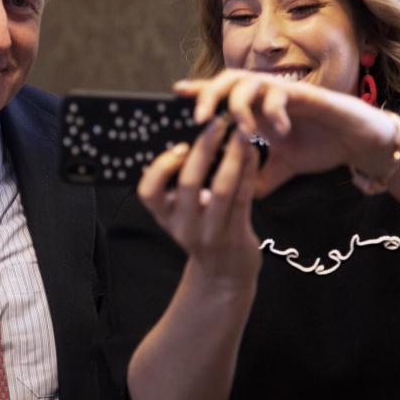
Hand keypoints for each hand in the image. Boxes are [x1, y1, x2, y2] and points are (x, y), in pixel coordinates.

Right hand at [137, 114, 261, 283]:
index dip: (161, 167)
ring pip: (221, 188)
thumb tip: (195, 140)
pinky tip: (252, 152)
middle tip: (216, 124)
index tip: (179, 148)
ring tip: (240, 133)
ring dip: (232, 156)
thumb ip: (182, 186)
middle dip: (203, 149)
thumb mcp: (184, 214)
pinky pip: (243, 197)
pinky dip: (248, 171)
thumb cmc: (205, 234)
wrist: (225, 276)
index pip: (148, 192)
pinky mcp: (236, 235)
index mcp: (165, 217)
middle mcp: (183, 227)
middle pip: (189, 183)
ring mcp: (210, 234)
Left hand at [175, 69, 399, 196]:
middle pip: (230, 79)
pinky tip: (277, 131)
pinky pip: (283, 93)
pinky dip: (274, 110)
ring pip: (252, 81)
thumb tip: (239, 197)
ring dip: (240, 103)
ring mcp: (287, 92)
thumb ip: (261, 177)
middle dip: (210, 94)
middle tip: (198, 117)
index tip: (176, 92)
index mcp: (258, 109)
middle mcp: (269, 95)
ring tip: (239, 128)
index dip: (200, 91)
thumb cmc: (323, 147)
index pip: (223, 93)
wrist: (360, 143)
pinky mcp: (309, 95)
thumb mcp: (284, 167)